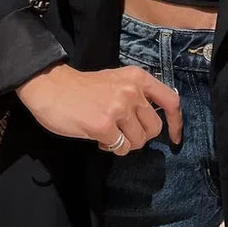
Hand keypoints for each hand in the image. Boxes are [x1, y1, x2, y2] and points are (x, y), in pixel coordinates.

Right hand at [16, 63, 182, 155]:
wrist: (51, 86)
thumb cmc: (83, 87)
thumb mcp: (116, 80)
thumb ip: (136, 95)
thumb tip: (153, 122)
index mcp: (137, 78)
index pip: (170, 100)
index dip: (176, 122)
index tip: (175, 138)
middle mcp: (132, 92)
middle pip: (154, 128)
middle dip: (140, 136)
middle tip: (123, 132)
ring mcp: (118, 109)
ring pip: (138, 141)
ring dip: (125, 144)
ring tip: (108, 133)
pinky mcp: (103, 126)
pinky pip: (120, 148)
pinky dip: (111, 148)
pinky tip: (98, 137)